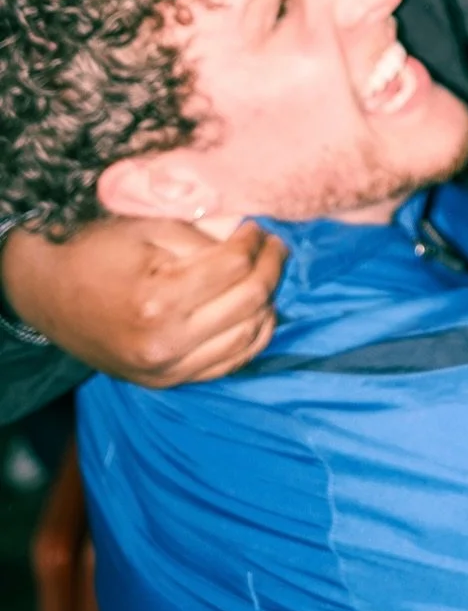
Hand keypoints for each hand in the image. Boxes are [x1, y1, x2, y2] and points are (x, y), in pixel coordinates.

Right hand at [2, 216, 285, 385]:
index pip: (236, 268)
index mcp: (158, 300)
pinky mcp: (167, 382)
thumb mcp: (150, 229)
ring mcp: (167, 370)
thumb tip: (252, 241)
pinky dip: (252, 335)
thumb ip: (205, 237)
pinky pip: (229, 363)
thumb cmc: (98, 252)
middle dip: (271, 267)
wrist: (50, 295)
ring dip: (267, 302)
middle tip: (273, 245)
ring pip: (249, 337)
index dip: (255, 242)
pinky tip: (254, 310)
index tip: (256, 228)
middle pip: (250, 302)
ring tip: (264, 273)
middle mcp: (165, 344)